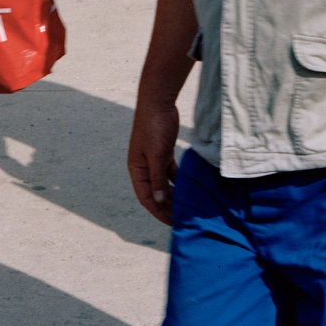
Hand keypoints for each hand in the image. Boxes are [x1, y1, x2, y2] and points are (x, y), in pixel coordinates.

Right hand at [128, 92, 179, 224]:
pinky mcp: (164, 153)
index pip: (146, 197)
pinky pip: (171, 173)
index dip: (157, 211)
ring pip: (163, 184)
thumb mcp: (156, 155)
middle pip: (155, 193)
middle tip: (182, 219)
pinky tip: (188, 189)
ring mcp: (154, 160)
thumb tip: (158, 202)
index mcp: (137, 169)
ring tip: (186, 207)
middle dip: (166, 206)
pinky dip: (178, 181)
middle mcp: (144, 167)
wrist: (158, 102)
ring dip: (173, 195)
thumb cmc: (153, 127)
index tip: (171, 223)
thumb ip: (157, 179)